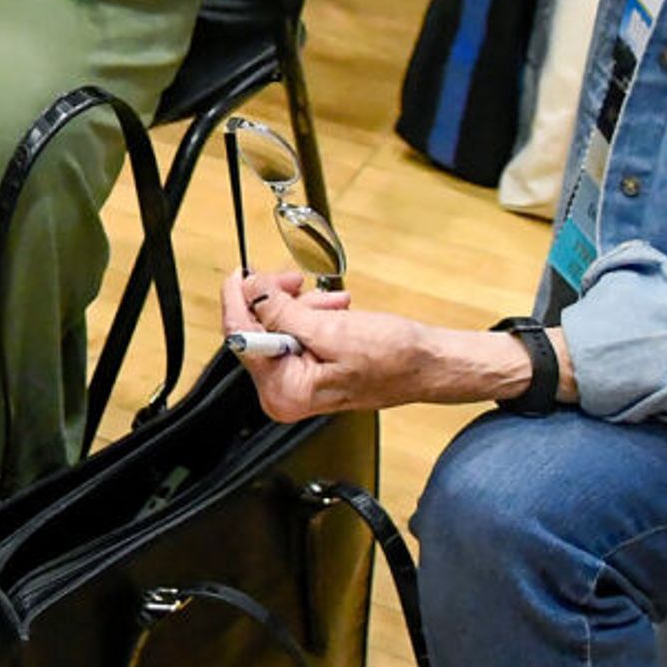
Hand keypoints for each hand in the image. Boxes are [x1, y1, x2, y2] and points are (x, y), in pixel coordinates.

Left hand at [220, 269, 458, 418]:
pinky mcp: (309, 369)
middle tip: (295, 282)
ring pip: (277, 326)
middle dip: (278, 301)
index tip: (242, 274)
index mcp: (284, 391)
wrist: (428, 363)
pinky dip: (310, 314)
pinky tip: (333, 309)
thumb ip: (282, 313)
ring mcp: (296, 381)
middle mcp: (284, 392)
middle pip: (256, 330)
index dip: (239, 300)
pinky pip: (295, 332)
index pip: (241, 339)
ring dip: (300, 306)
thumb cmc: (394, 359)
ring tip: (332, 303)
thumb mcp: (331, 330)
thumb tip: (251, 291)